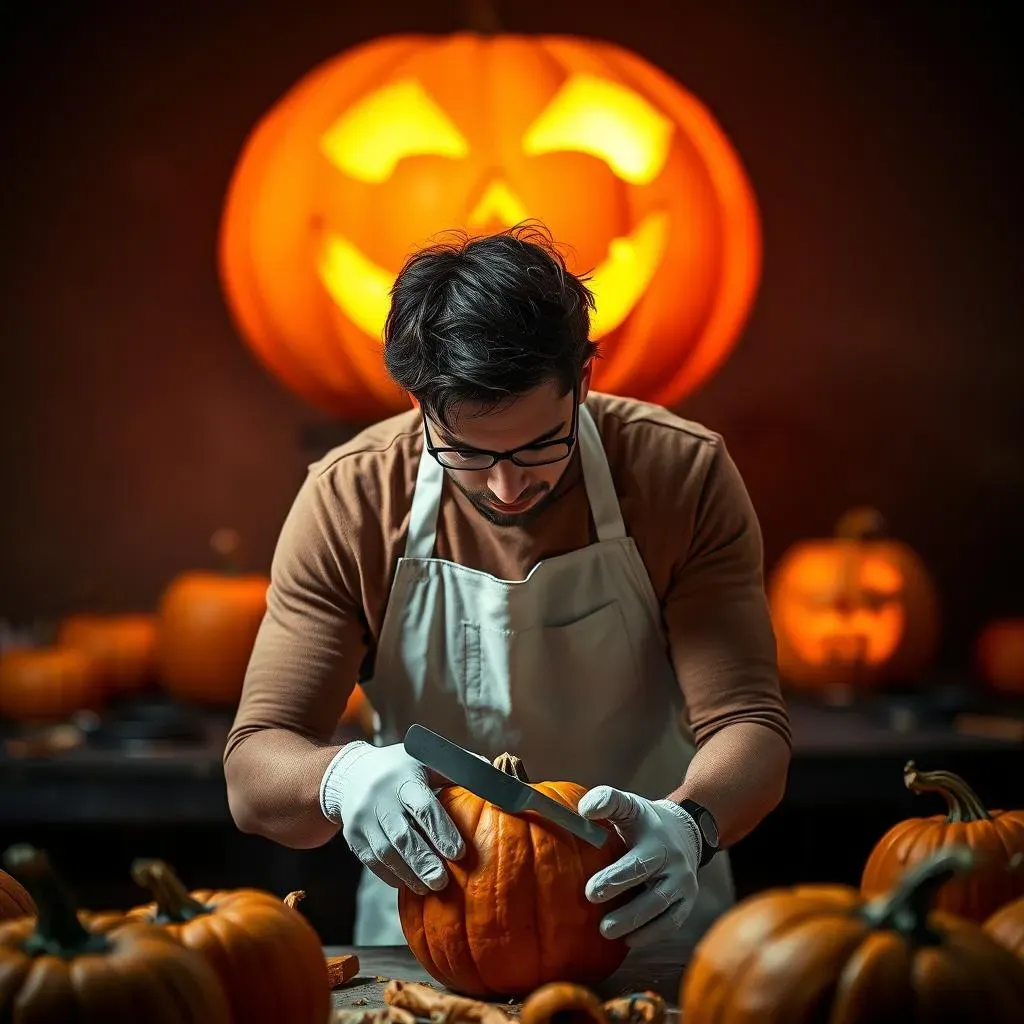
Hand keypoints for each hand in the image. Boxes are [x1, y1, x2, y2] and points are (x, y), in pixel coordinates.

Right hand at [320, 741, 465, 893]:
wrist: (352, 775)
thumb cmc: (402, 769)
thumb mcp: (426, 761)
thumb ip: (457, 770)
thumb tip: (494, 774)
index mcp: (404, 778)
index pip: (423, 806)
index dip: (441, 830)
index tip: (459, 853)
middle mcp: (380, 798)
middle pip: (401, 835)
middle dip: (423, 861)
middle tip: (442, 881)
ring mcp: (362, 819)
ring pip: (385, 852)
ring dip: (408, 873)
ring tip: (429, 887)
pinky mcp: (353, 837)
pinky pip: (371, 861)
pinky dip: (391, 875)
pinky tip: (409, 884)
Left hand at [578, 786, 700, 947]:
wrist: (685, 831)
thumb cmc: (646, 821)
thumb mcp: (629, 804)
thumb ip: (607, 800)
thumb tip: (583, 810)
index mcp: (657, 841)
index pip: (638, 862)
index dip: (615, 879)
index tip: (590, 891)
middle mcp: (675, 864)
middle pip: (652, 892)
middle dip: (626, 909)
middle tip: (599, 920)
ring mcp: (684, 885)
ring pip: (661, 910)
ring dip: (635, 924)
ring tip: (606, 932)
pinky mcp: (687, 902)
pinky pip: (671, 923)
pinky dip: (651, 934)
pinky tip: (629, 941)